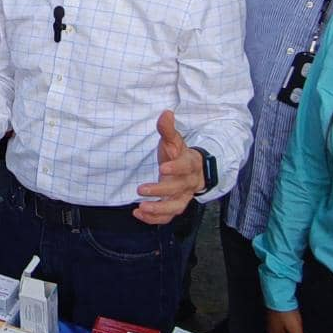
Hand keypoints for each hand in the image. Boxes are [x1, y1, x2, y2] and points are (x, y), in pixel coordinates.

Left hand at [134, 110, 204, 224]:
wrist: (193, 171)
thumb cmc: (179, 154)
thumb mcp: (174, 141)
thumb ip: (168, 129)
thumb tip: (166, 112)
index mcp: (189, 164)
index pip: (186, 167)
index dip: (176, 168)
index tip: (162, 167)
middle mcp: (188, 182)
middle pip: (178, 189)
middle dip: (161, 191)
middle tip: (141, 189)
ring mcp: (183, 196)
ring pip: (175, 207)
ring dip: (159, 209)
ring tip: (141, 208)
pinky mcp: (176, 206)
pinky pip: (168, 217)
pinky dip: (155, 219)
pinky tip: (139, 214)